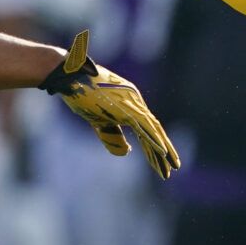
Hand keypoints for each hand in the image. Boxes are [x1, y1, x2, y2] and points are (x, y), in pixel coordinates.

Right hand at [38, 31, 179, 177]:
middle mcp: (136, 102)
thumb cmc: (81, 96)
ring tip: (173, 167)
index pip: (148, 128)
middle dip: (165, 151)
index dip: (155, 146)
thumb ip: (114, 137)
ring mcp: (133, 103)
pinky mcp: (126, 107)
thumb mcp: (99, 122)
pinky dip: (154, 140)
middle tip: (175, 167)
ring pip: (154, 130)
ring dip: (164, 150)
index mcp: (130, 104)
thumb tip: (128, 151)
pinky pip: (145, 127)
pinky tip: (163, 153)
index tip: (163, 162)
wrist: (70, 77)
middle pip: (155, 130)